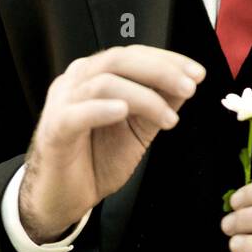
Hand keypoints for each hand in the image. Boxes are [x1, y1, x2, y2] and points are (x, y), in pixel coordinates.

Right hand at [19, 45, 205, 242]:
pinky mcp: (54, 129)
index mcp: (96, 74)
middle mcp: (77, 80)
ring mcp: (63, 102)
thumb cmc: (96, 158)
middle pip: (119, 60)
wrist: (65, 197)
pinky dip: (102, 109)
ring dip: (144, 97)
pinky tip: (123, 111)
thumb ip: (159, 103)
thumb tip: (189, 82)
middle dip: (160, 71)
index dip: (167, 59)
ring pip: (104, 83)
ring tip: (169, 119)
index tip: (197, 73)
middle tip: (189, 88)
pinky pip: (77, 113)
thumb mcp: (138, 129)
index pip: (133, 54)